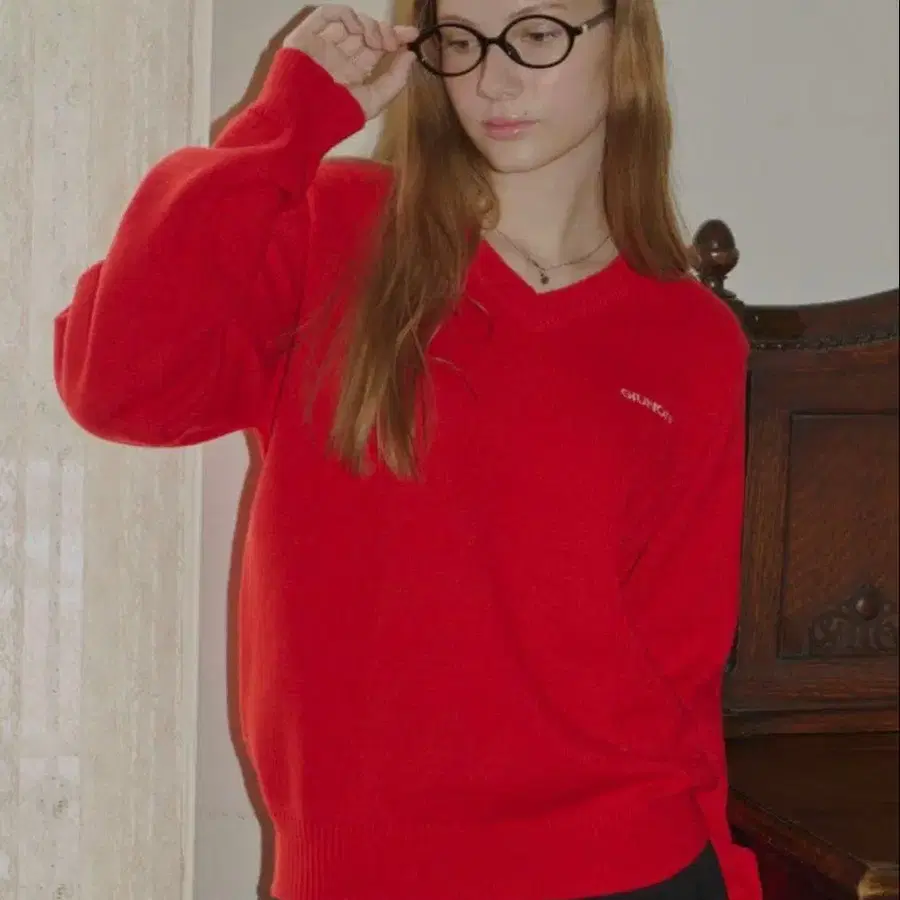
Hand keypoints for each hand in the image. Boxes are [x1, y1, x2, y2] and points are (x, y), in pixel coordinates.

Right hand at [284, 5, 418, 119]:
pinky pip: (327, 15)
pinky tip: (358, 30)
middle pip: (366, 33)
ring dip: (369, 26)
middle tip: (394, 42)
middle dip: (385, 32)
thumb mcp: (373, 102)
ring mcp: (323, 44)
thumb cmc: (335, 116)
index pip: (376, 48)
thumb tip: (411, 55)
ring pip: (350, 21)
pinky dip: (346, 16)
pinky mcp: (307, 35)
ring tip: (377, 42)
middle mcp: (338, 57)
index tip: (412, 35)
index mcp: (352, 73)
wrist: (302, 119)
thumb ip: (394, 80)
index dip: (394, 38)